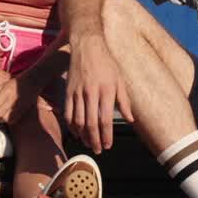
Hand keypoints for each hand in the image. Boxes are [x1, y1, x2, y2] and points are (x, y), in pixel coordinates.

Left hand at [0, 76, 35, 125]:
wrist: (31, 82)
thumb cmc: (14, 83)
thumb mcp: (1, 86)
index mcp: (6, 92)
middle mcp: (12, 100)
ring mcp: (18, 106)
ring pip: (5, 119)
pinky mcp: (23, 111)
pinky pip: (12, 120)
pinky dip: (5, 120)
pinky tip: (2, 117)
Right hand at [65, 33, 132, 153]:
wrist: (87, 46)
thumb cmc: (106, 63)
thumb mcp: (120, 80)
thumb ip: (124, 101)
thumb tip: (130, 119)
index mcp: (106, 91)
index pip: (105, 120)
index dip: (106, 136)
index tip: (108, 146)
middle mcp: (91, 93)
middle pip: (91, 124)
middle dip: (94, 140)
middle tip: (98, 150)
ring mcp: (77, 93)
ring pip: (78, 121)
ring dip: (83, 136)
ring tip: (88, 144)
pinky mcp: (68, 91)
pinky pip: (68, 113)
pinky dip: (71, 126)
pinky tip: (76, 132)